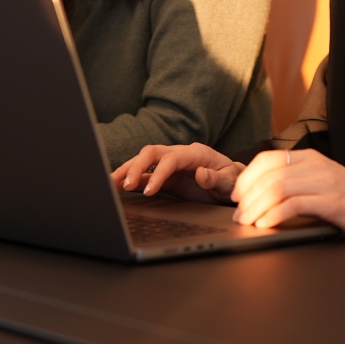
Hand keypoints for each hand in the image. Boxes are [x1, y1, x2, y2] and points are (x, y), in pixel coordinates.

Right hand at [112, 143, 242, 203]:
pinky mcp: (166, 177)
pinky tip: (117, 186)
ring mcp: (171, 164)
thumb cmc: (232, 180)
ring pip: (144, 160)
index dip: (158, 173)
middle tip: (126, 185)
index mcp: (196, 153)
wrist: (233, 182)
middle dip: (137, 166)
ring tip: (111, 183)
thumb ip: (216, 178)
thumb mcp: (230, 181)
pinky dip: (131, 179)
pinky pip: (145, 175)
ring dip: (128, 170)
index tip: (148, 190)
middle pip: (152, 153)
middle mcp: (180, 154)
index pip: (171, 159)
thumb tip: (201, 173)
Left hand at [231, 148, 344, 238]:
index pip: (267, 159)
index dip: (246, 177)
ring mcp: (324, 181)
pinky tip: (266, 225)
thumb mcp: (319, 181)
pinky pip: (295, 204)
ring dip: (257, 207)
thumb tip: (258, 193)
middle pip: (269, 174)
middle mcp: (315, 164)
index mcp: (309, 157)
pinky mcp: (332, 201)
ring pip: (278, 187)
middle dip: (247, 196)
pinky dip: (275, 215)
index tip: (237, 195)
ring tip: (248, 222)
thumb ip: (294, 180)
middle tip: (239, 214)